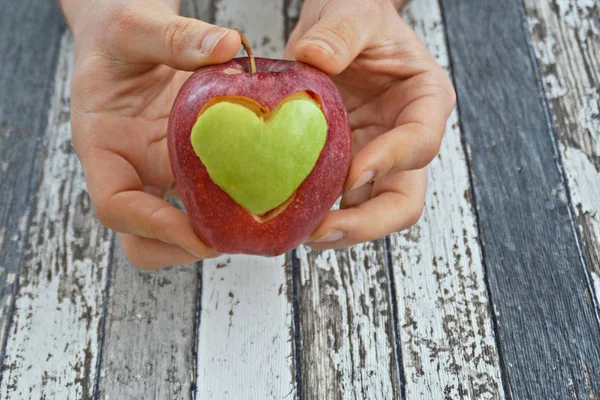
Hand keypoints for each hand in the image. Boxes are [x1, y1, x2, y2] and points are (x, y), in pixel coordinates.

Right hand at [64, 0, 240, 268]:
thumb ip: (174, 37)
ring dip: (216, 234)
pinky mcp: (189, 169)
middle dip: (185, 249)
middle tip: (234, 239)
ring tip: (259, 224)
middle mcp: (132, 172)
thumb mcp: (136, 27)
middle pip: (144, 240)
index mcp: (105, 148)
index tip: (197, 233)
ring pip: (181, 229)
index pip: (115, 207)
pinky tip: (270, 194)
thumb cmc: (118, 35)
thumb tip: (228, 45)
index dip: (154, 228)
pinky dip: (236, 206)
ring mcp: (161, 174)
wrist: (128, 40)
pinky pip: (211, 199)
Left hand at [285, 0, 455, 248]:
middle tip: (323, 232)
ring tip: (299, 234)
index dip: (390, 163)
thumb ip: (340, 32)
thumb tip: (315, 57)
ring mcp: (375, 159)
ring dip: (339, 230)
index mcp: (425, 103)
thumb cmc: (358, 16)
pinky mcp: (346, 166)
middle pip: (403, 201)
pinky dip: (317, 214)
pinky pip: (338, 201)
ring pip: (370, 212)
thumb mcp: (353, 12)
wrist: (337, 30)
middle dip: (367, 224)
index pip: (420, 144)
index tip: (352, 174)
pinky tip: (290, 217)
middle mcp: (405, 139)